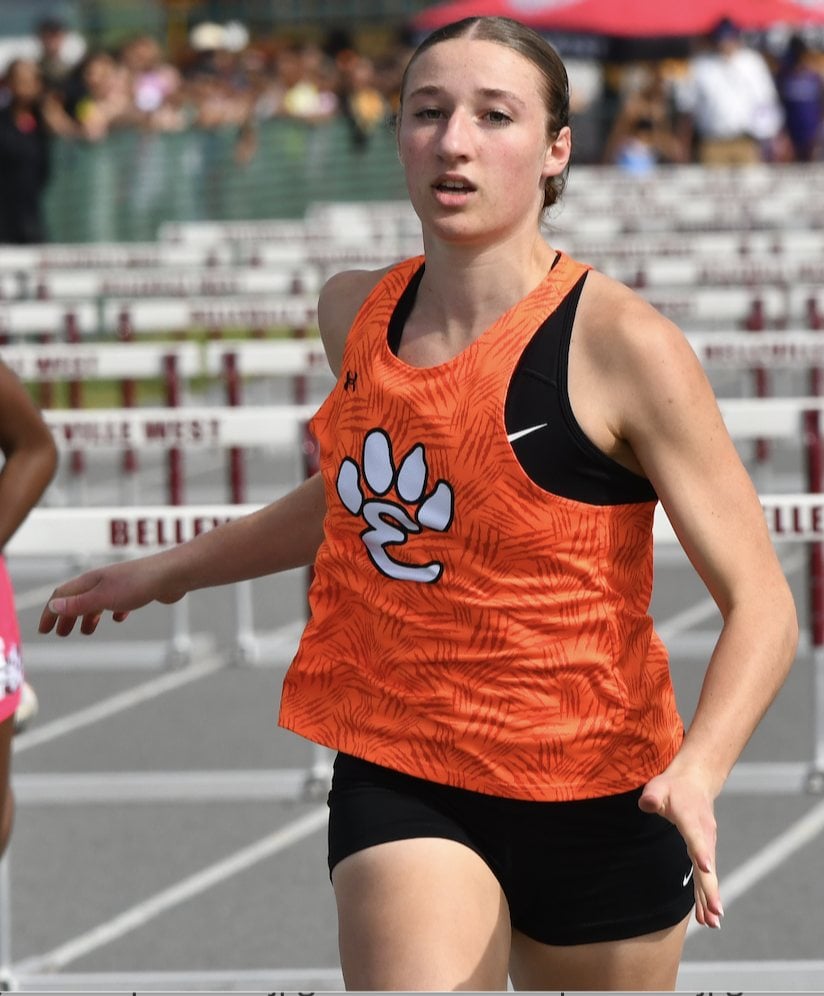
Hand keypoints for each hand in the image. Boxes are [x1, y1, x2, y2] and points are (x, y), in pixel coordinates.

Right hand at [38, 557, 183, 636]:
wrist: (172, 575)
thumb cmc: (138, 585)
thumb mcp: (104, 598)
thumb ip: (79, 604)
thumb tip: (53, 606)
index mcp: (90, 581)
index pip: (62, 596)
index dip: (50, 613)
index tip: (44, 631)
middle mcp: (103, 580)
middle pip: (78, 598)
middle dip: (67, 617)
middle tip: (62, 634)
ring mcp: (120, 584)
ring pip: (98, 600)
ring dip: (89, 616)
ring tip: (86, 631)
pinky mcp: (138, 590)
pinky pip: (119, 601)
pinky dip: (113, 612)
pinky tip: (119, 619)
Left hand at [639, 769, 723, 928]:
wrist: (695, 781)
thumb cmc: (672, 786)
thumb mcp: (658, 786)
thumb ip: (652, 796)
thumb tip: (647, 804)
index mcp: (691, 818)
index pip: (695, 836)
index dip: (700, 851)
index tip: (707, 868)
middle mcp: (704, 833)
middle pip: (707, 864)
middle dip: (711, 889)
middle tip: (716, 913)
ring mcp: (707, 843)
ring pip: (709, 874)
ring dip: (710, 898)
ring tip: (712, 923)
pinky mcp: (705, 850)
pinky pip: (706, 875)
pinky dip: (707, 893)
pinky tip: (706, 915)